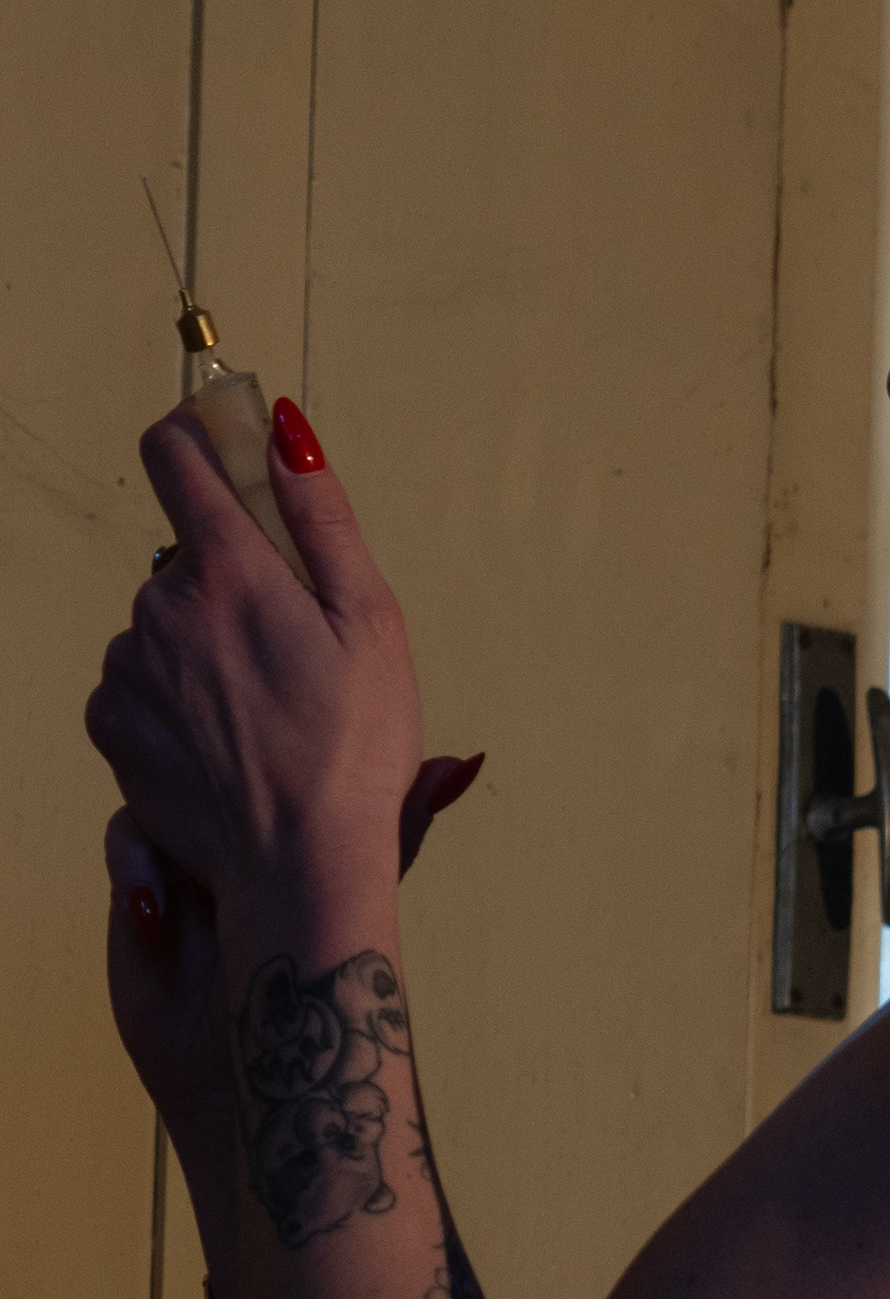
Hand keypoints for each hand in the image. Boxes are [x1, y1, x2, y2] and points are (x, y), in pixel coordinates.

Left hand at [86, 401, 422, 911]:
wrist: (299, 866)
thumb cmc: (353, 748)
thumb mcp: (371, 621)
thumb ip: (322, 516)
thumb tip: (284, 432)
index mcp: (228, 569)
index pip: (177, 456)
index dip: (199, 441)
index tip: (223, 452)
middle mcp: (159, 607)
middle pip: (187, 562)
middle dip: (230, 587)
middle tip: (290, 653)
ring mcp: (127, 669)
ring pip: (160, 628)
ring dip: (200, 649)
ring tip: (261, 713)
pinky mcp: (111, 726)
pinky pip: (137, 686)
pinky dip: (172, 702)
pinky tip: (223, 743)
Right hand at [104, 756, 485, 1134]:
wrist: (264, 1077)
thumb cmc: (321, 994)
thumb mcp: (362, 894)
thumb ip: (401, 827)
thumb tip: (463, 760)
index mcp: (290, 827)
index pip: (269, 757)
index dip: (267, 749)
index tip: (277, 757)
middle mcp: (236, 833)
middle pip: (209, 763)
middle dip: (212, 775)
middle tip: (234, 828)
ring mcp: (186, 855)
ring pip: (160, 790)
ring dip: (173, 817)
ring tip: (199, 887)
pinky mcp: (140, 889)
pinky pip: (127, 837)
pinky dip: (138, 864)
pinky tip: (157, 916)